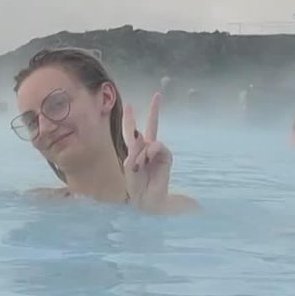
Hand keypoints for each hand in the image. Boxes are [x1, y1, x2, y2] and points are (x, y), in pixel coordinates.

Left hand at [121, 93, 172, 209]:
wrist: (147, 199)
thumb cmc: (135, 185)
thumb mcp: (128, 167)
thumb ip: (133, 151)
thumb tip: (141, 135)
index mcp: (135, 150)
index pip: (132, 131)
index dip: (130, 118)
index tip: (130, 104)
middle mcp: (147, 148)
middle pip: (152, 125)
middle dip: (154, 110)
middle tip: (158, 95)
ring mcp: (157, 152)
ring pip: (149, 140)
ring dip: (141, 153)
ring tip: (139, 165)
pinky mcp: (165, 157)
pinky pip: (157, 147)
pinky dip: (150, 153)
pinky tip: (146, 161)